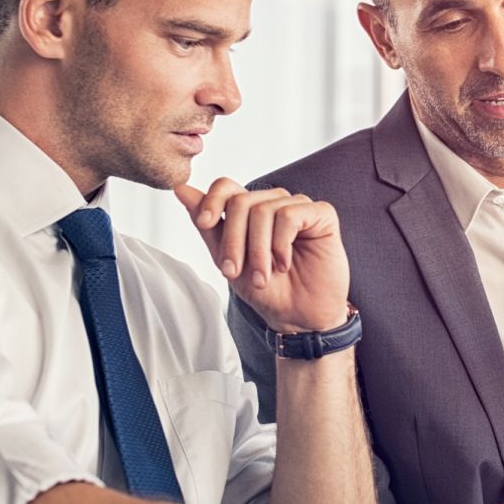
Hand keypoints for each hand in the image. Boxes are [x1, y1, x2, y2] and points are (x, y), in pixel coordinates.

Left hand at [174, 180, 349, 332]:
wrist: (298, 317)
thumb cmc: (268, 291)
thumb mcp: (228, 260)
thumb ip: (208, 226)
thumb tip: (182, 189)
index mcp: (251, 211)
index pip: (227, 186)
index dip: (212, 200)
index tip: (204, 223)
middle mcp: (274, 203)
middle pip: (241, 202)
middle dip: (233, 240)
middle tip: (235, 272)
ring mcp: (299, 207)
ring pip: (264, 210)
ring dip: (258, 250)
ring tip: (265, 276)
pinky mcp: (322, 214)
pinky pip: (290, 215)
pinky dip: (281, 244)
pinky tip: (284, 263)